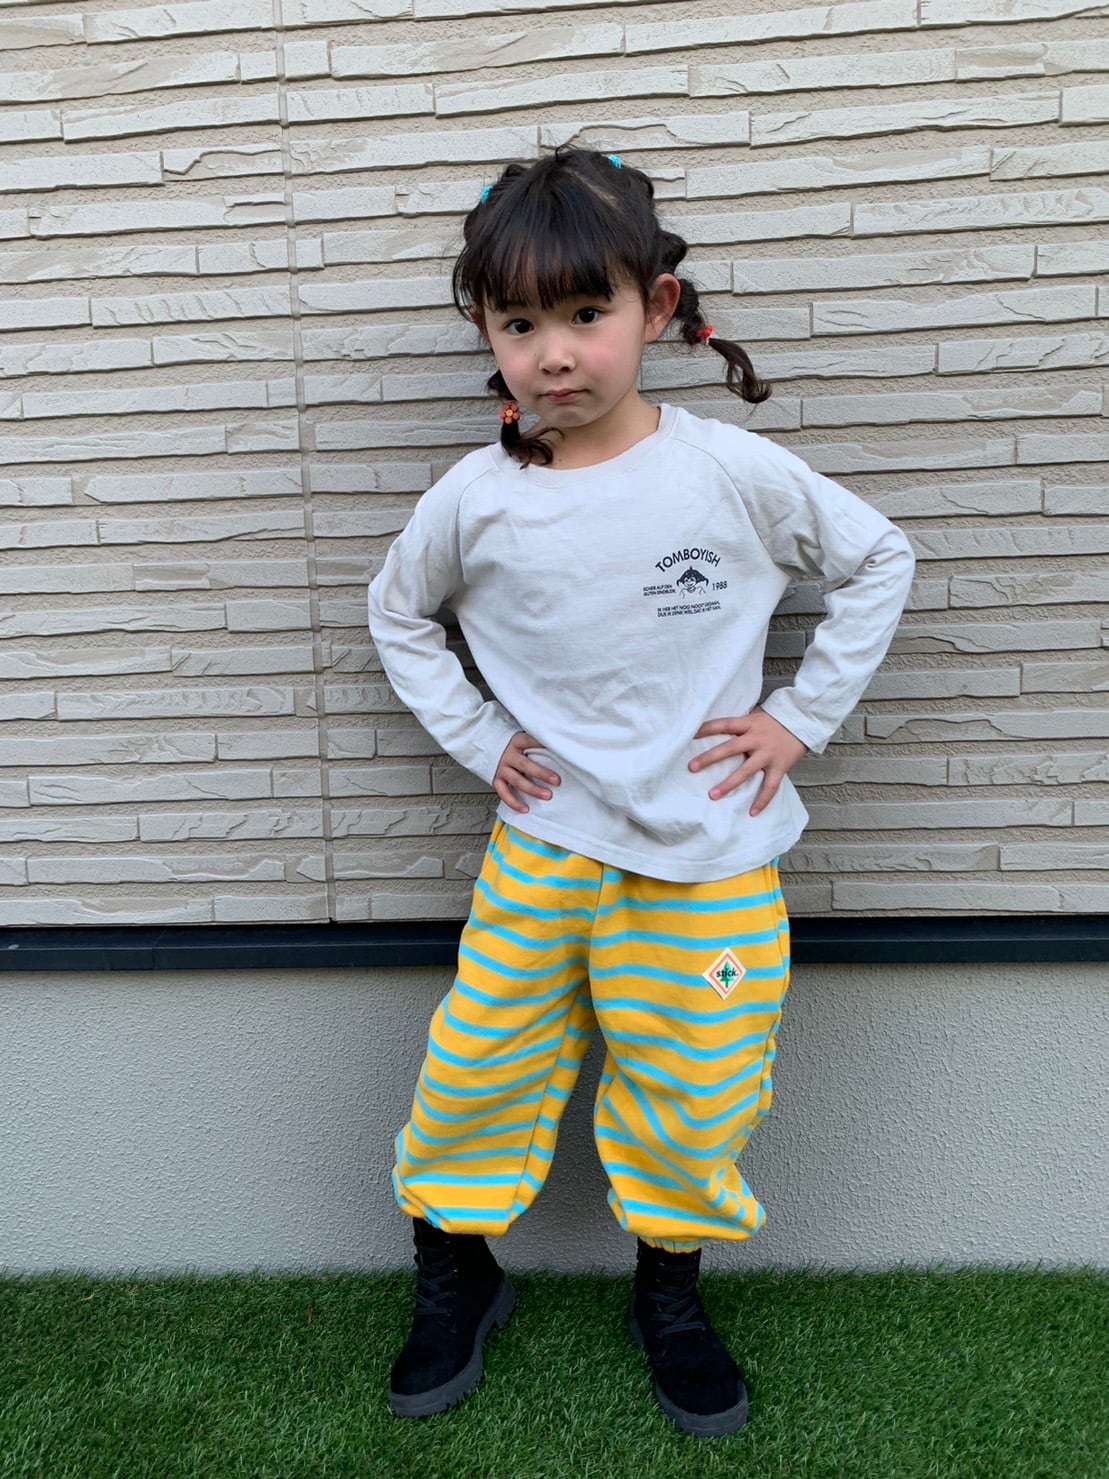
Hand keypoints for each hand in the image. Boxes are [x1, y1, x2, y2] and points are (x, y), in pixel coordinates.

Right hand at [493, 731, 560, 814]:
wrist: (489, 749)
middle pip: (525, 765)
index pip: (530, 741)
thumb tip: (561, 744)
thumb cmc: (515, 747)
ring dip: (533, 790)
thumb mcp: (525, 739)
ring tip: (547, 795)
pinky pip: (504, 794)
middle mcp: (509, 755)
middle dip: (542, 774)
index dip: (541, 745)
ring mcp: (502, 768)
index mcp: (517, 742)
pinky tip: (525, 809)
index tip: (556, 750)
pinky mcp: (497, 780)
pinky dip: (514, 803)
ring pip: (517, 780)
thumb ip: (539, 742)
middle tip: (557, 781)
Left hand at [689, 709, 807, 816]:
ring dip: (729, 784)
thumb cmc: (775, 721)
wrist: (803, 722)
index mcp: (749, 725)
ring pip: (746, 771)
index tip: (689, 735)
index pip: (724, 724)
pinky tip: (752, 813)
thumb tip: (715, 730)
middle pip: (730, 748)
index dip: (707, 728)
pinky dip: (762, 801)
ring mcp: (768, 754)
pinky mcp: (780, 767)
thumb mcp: (756, 717)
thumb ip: (740, 725)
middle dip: (710, 758)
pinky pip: (770, 786)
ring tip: (713, 795)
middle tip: (692, 767)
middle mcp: (757, 739)